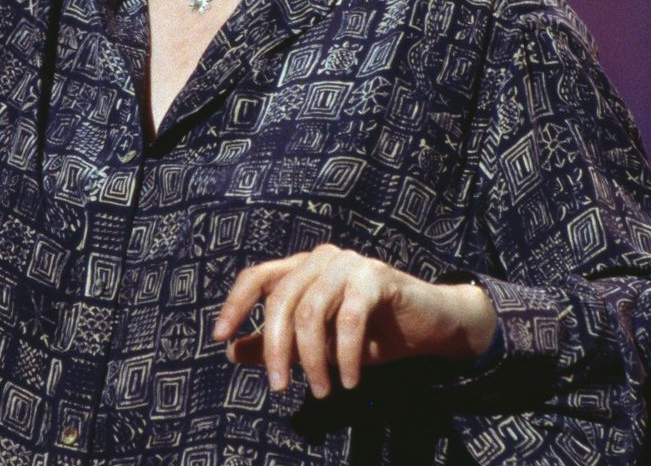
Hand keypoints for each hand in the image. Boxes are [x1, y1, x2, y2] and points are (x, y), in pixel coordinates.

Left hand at [212, 243, 497, 397]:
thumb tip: (232, 350)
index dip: (235, 305)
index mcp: (302, 268)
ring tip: (321, 391)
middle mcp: (322, 259)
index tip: (220, 337)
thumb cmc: (371, 332)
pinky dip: (345, 355)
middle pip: (282, 301)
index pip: (257, 277)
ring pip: (312, 313)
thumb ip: (277, 343)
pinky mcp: (377, 277)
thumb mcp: (318, 342)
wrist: (430, 326)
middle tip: (279, 388)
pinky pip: (350, 319)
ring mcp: (350, 264)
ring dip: (313, 360)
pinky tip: (349, 381)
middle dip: (276, 350)